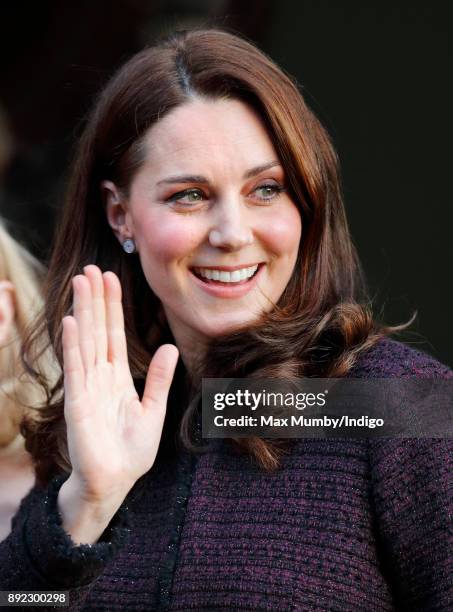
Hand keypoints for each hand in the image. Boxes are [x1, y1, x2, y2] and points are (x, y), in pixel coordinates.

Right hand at [61, 265, 178, 505]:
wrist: (115, 482)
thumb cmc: (132, 451)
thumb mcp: (153, 410)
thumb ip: (159, 378)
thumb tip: (170, 347)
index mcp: (117, 378)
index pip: (113, 334)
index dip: (113, 307)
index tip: (111, 280)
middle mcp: (100, 377)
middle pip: (97, 330)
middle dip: (95, 300)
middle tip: (92, 269)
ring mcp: (87, 387)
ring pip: (86, 341)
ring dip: (83, 311)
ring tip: (81, 282)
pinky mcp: (78, 403)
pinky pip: (76, 368)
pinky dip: (73, 345)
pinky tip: (71, 321)